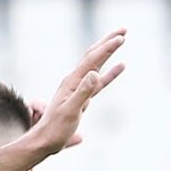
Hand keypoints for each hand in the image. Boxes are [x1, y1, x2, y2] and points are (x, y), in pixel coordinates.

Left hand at [24, 31, 126, 154]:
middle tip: (124, 29)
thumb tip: (94, 73)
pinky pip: (100, 81)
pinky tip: (121, 66)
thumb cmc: (56, 128)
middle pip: (93, 56)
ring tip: (122, 39)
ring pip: (97, 64)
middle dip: (108, 41)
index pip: (92, 60)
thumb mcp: (70, 111)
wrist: (46, 140)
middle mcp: (74, 81)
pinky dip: (111, 72)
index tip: (122, 37)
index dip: (107, 48)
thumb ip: (83, 92)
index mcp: (72, 82)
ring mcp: (79, 88)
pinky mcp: (83, 97)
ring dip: (109, 51)